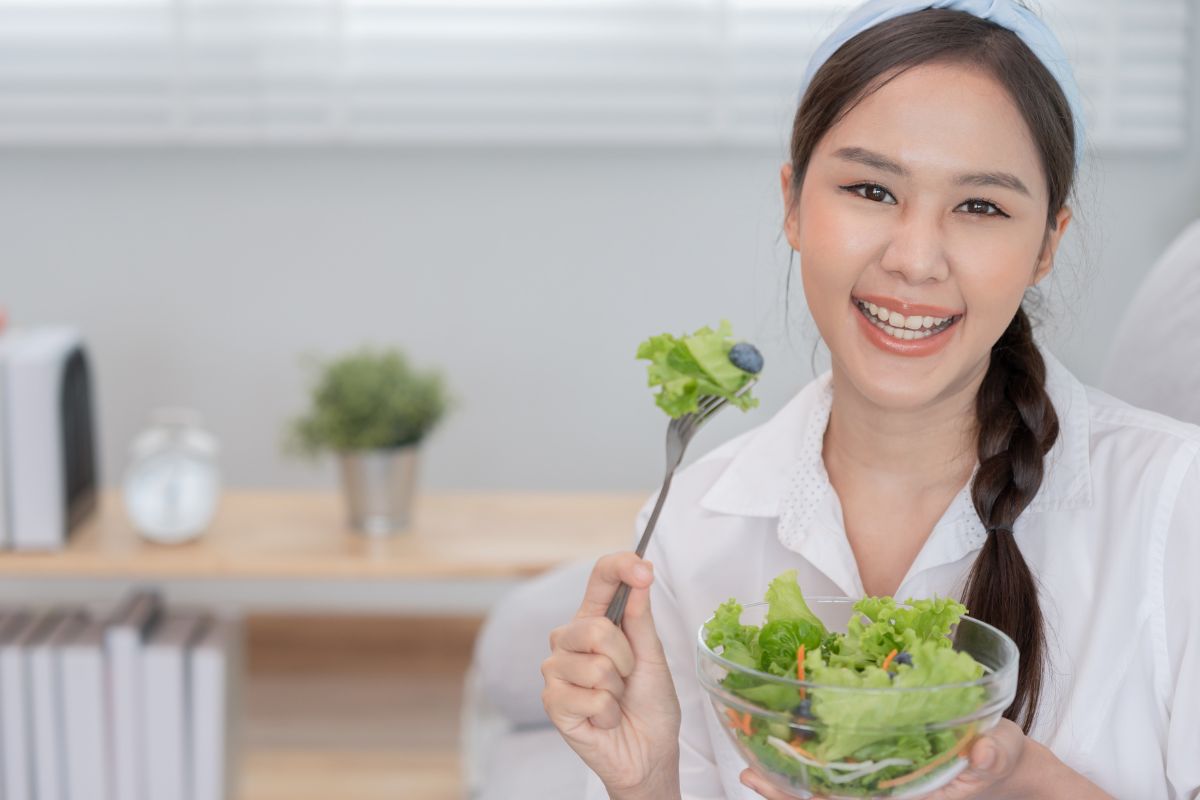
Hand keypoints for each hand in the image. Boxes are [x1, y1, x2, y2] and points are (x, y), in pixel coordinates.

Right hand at [541, 552, 681, 798]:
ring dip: (618, 690)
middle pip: (595, 628)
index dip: (620, 567)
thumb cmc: (650, 703)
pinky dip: (608, 713)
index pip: (599, 579)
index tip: (643, 569)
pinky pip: (592, 698)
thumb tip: (640, 577)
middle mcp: (569, 640)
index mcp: (594, 620)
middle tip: (628, 678)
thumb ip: (641, 619)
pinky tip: (603, 719)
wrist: (648, 751)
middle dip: (626, 658)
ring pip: (596, 667)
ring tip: (615, 700)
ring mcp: (557, 670)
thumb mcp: (654, 657)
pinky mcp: (553, 702)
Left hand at [738, 719, 1028, 799]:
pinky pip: (835, 771)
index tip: (785, 789)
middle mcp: (889, 793)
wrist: (1000, 757)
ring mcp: (880, 782)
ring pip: (826, 790)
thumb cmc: (999, 754)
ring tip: (748, 767)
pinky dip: (806, 761)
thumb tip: (984, 752)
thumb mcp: (1003, 752)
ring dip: (788, 782)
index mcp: (913, 796)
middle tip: (749, 773)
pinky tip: (775, 748)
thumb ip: (995, 754)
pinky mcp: (876, 765)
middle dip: (789, 794)